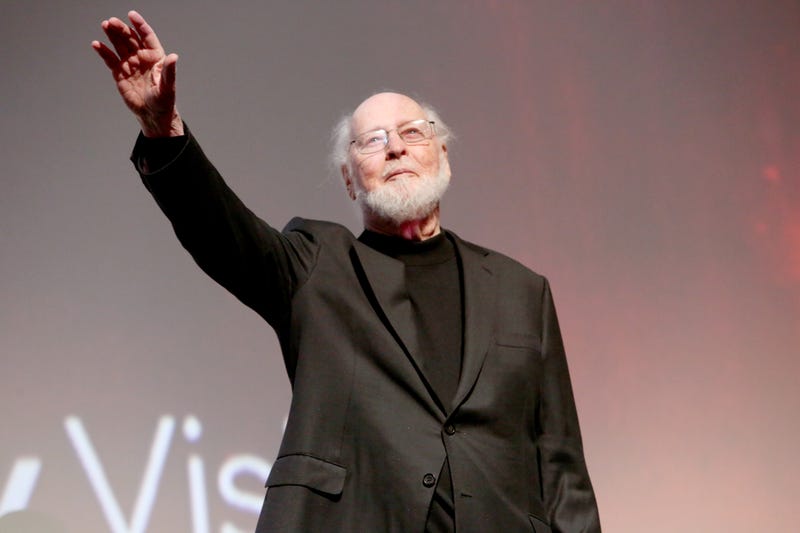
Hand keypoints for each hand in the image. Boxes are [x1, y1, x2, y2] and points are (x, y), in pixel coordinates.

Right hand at [92, 10, 182, 136]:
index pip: (147, 37)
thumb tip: (173, 57)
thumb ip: (169, 71)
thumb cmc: (164, 101)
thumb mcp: (168, 87)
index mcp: (155, 57)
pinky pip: (110, 59)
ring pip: (119, 45)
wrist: (152, 115)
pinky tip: (97, 44)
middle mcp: (141, 58)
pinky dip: (104, 51)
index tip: (132, 15)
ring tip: (105, 25)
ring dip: (112, 35)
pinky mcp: (120, 73)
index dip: (140, 25)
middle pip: (130, 38)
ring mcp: (130, 64)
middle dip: (122, 29)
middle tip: (112, 21)